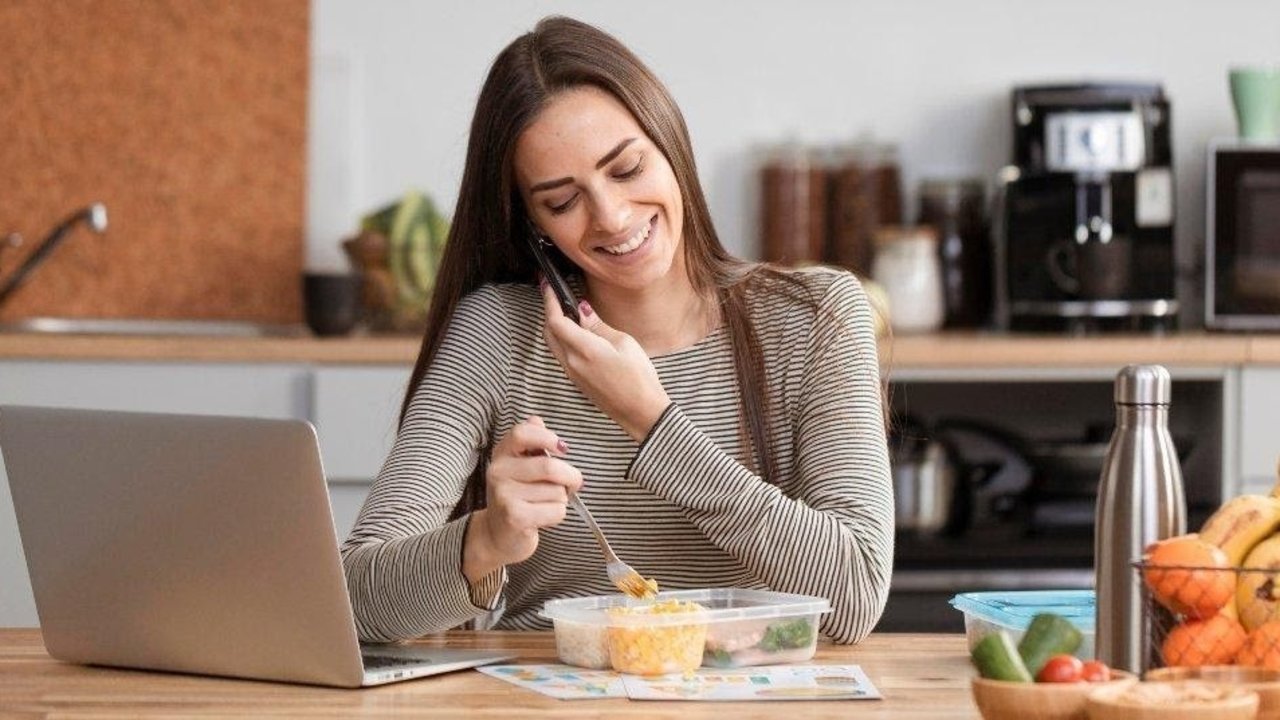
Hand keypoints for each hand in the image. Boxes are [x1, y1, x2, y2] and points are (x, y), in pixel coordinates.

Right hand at [463, 416, 581, 582]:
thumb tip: (538, 421)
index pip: (522, 433)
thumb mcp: (519, 466)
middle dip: (571, 477)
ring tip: (545, 504)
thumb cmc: (517, 497)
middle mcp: (498, 472)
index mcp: (502, 454)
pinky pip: (556, 510)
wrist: (497, 534)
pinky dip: (558, 516)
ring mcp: (504, 495)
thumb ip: (531, 443)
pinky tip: (543, 518)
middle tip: (573, 484)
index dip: (547, 438)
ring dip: (561, 500)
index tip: (563, 449)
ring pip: (557, 491)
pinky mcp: (515, 517)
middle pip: (550, 466)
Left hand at [540, 286, 671, 441]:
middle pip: (550, 332)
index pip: (556, 321)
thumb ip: (598, 326)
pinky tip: (574, 332)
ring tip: (564, 309)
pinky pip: (562, 354)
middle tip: (553, 293)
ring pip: (554, 344)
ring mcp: (573, 373)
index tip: (547, 284)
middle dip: (549, 310)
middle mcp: (572, 362)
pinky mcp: (577, 380)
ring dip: (554, 325)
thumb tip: (582, 310)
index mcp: (584, 350)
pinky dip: (562, 339)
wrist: (641, 411)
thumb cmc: (638, 377)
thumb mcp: (624, 343)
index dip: (549, 300)